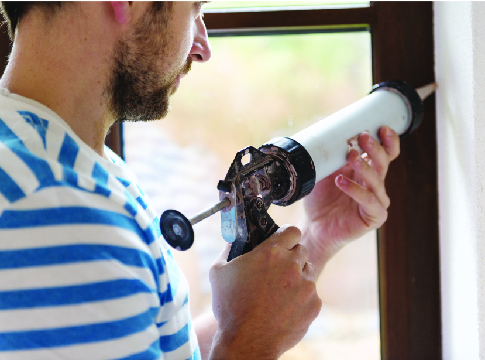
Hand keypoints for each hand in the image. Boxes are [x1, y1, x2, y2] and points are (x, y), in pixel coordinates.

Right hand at [208, 226, 321, 359]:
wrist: (246, 342)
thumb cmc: (229, 306)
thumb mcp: (218, 271)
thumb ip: (228, 248)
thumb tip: (234, 238)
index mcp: (271, 252)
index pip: (292, 231)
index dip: (286, 236)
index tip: (281, 243)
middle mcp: (292, 265)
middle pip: (301, 250)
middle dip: (291, 257)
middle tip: (277, 270)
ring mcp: (306, 285)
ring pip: (308, 271)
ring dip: (298, 277)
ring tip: (279, 292)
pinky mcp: (314, 304)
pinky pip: (312, 294)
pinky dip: (302, 298)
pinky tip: (285, 307)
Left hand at [300, 126, 399, 271]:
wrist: (314, 226)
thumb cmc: (320, 199)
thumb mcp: (323, 171)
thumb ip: (329, 154)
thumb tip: (323, 125)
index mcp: (368, 172)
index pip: (386, 154)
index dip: (388, 141)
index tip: (383, 127)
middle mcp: (376, 185)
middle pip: (383, 163)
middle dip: (375, 148)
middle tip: (364, 137)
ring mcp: (377, 201)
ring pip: (377, 180)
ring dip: (365, 166)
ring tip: (351, 156)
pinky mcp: (374, 217)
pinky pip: (369, 201)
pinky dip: (355, 189)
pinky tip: (341, 181)